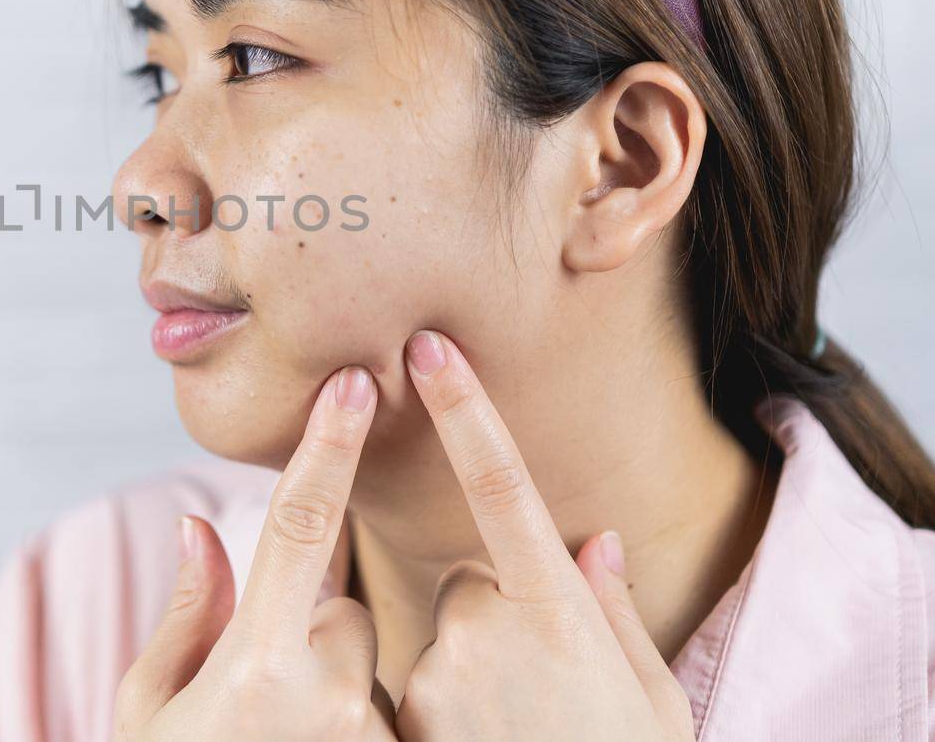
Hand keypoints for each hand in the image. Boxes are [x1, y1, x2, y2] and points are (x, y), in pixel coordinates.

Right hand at [114, 365, 396, 739]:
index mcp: (260, 665)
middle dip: (309, 624)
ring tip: (284, 737)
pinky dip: (352, 723)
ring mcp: (374, 737)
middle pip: (341, 607)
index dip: (328, 449)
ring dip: (332, 679)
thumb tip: (198, 526)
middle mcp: (331, 697)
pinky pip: (385, 712)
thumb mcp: (151, 703)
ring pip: (363, 660)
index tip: (352, 386)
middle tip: (259, 692)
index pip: (300, 528)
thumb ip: (186, 612)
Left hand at [393, 329, 694, 740]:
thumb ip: (612, 613)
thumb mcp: (647, 699)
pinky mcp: (403, 720)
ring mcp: (436, 681)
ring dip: (466, 667)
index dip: (466, 411)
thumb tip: (591, 541)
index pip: (500, 489)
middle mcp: (485, 636)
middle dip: (493, 612)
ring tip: (511, 730)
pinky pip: (414, 684)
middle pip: (469, 581)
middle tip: (540, 687)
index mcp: (555, 614)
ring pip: (441, 637)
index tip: (428, 348)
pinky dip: (440, 707)